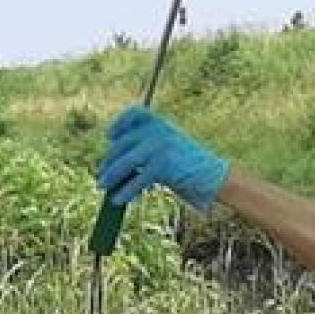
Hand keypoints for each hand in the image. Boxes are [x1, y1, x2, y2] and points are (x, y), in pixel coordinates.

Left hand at [97, 106, 229, 210]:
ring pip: (127, 161)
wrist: (213, 177)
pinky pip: (138, 178)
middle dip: (109, 161)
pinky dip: (127, 190)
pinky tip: (119, 199)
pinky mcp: (163, 163)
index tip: (110, 137)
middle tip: (101, 176)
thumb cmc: (188, 167)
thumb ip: (144, 150)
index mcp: (161, 123)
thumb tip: (113, 164)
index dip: (119, 123)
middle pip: (124, 143)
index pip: (135, 113)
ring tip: (103, 187)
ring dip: (112, 175)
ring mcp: (160, 146)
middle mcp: (159, 130)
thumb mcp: (165, 150)